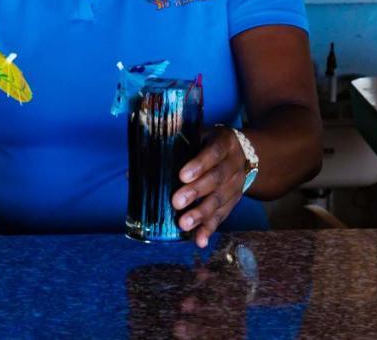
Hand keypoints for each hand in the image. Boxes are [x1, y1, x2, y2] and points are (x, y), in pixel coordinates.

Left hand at [172, 127, 247, 248]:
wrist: (243, 152)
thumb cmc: (209, 144)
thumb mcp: (198, 136)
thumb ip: (172, 149)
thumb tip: (133, 172)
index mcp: (224, 143)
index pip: (214, 152)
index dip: (199, 164)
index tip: (182, 176)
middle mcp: (234, 164)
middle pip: (217, 178)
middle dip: (196, 191)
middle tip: (176, 202)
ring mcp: (236, 184)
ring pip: (220, 200)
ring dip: (201, 214)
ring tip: (184, 224)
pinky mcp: (234, 201)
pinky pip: (222, 216)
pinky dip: (210, 229)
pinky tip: (199, 240)